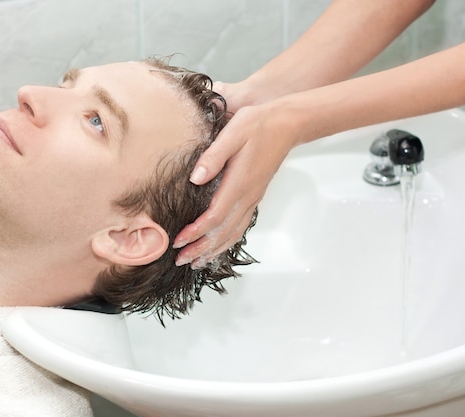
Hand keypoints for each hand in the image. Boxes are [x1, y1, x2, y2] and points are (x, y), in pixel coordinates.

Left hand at [173, 102, 295, 267]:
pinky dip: (227, 241)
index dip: (195, 233)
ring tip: (196, 262)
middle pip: (222, 232)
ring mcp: (252, 199)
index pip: (215, 217)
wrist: (287, 125)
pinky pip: (240, 226)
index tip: (177, 241)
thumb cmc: (258, 125)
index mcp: (239, 183)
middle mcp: (247, 196)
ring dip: (214, 250)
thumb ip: (213, 156)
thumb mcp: (233, 133)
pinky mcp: (254, 197)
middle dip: (201, 249)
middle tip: (181, 260)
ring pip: (233, 233)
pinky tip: (217, 246)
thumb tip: (195, 178)